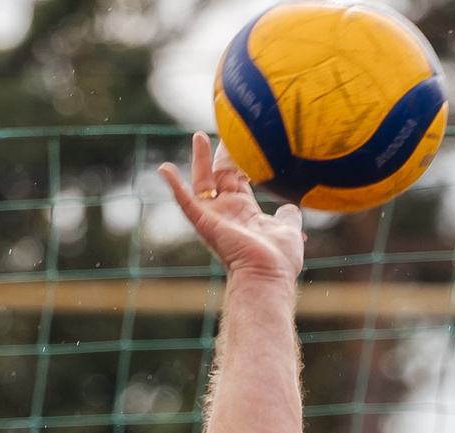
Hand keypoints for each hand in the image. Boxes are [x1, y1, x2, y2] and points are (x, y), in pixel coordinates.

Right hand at [157, 133, 303, 282]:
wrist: (268, 274)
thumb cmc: (279, 260)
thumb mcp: (287, 229)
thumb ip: (287, 216)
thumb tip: (290, 207)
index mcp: (245, 213)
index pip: (237, 183)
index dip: (236, 165)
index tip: (237, 147)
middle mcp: (227, 214)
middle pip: (218, 178)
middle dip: (216, 157)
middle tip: (216, 135)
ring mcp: (214, 218)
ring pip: (202, 183)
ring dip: (199, 160)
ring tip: (199, 137)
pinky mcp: (205, 223)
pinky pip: (185, 202)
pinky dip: (174, 185)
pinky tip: (164, 169)